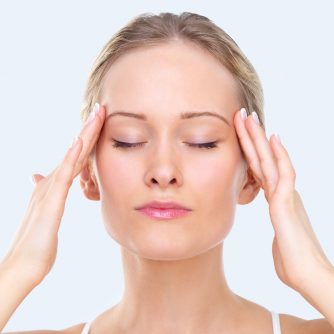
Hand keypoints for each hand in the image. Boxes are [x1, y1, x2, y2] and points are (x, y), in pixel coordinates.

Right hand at [2, 103, 104, 285]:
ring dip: (84, 135)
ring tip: (96, 115)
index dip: (88, 139)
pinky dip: (72, 158)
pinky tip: (79, 142)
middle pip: (75, 151)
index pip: (76, 157)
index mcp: (55, 186)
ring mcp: (50, 190)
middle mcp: (52, 182)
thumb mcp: (46, 213)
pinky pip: (64, 176)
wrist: (24, 265)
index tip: (101, 122)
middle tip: (101, 108)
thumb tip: (38, 177)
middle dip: (88, 129)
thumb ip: (46, 195)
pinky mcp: (51, 202)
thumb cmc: (39, 244)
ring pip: (71, 157)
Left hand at [234, 108, 331, 293]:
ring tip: (250, 117)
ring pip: (270, 160)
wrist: (307, 277)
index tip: (241, 134)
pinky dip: (279, 155)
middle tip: (243, 115)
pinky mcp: (287, 203)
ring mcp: (285, 196)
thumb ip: (278, 232)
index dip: (250, 151)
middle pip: (263, 159)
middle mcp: (282, 193)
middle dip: (251, 137)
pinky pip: (283, 174)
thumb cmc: (293, 263)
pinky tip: (273, 138)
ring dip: (259, 138)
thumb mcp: (280, 241)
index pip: (259, 170)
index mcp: (277, 201)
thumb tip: (278, 236)